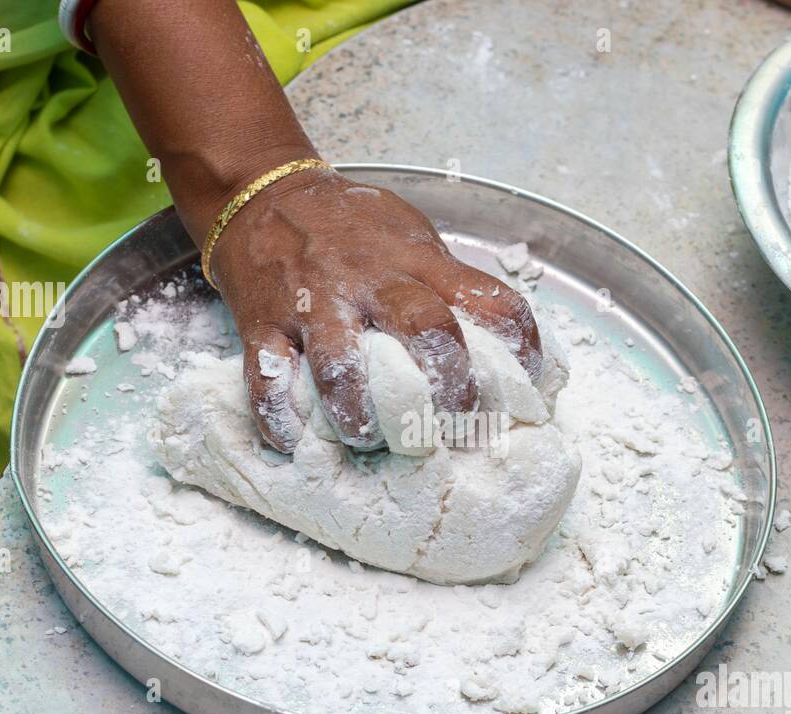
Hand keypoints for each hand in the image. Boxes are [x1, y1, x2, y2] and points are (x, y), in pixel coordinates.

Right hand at [208, 166, 542, 452]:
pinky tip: (295, 440)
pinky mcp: (265, 322)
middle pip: (426, 330)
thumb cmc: (350, 228)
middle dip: (447, 386)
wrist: (264, 196)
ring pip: (341, 365)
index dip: (519, 348)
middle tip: (452, 425)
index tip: (525, 387)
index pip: (488, 300)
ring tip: (368, 440)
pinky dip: (280, 416)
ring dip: (358, 414)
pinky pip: (267, 376)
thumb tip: (502, 348)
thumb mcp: (410, 238)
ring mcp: (314, 302)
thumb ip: (448, 284)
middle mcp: (371, 279)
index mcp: (418, 261)